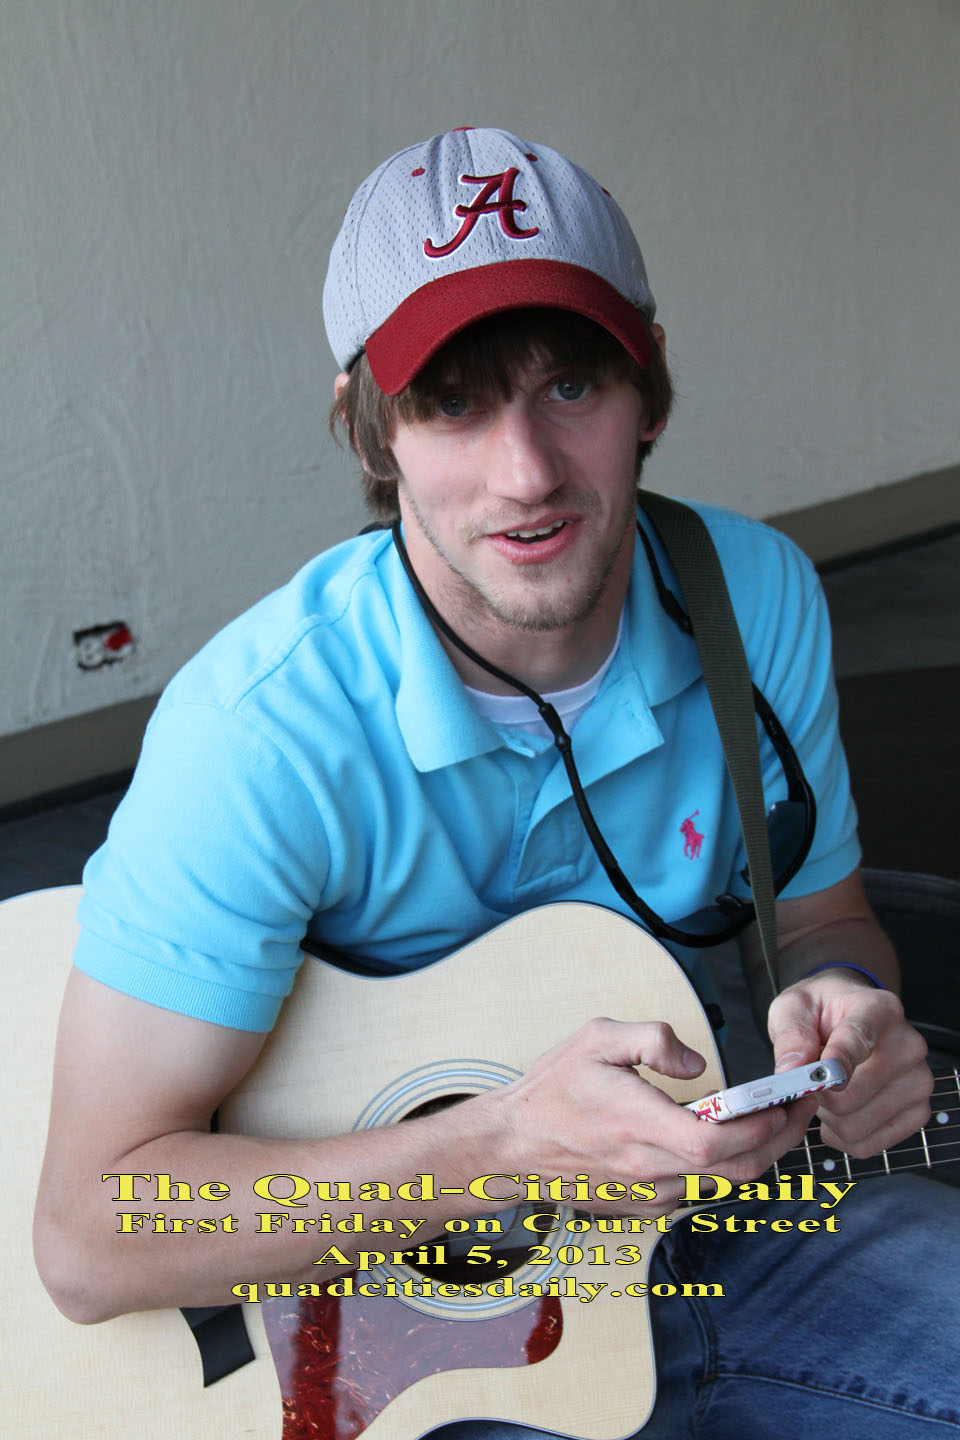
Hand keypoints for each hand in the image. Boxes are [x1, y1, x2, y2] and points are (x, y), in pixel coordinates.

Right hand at [492, 1017, 819, 1213]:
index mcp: (639, 1125)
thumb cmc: (552, 1090)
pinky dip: (723, 1168)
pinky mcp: (644, 1207)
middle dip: (779, 1139)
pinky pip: (699, 1192)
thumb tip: (698, 1064)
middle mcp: (650, 1170)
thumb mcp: (597, 1038)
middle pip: (737, 1169)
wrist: (512, 1147)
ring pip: (723, 1184)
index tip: (787, 1098)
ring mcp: (649, 1195)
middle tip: (799, 1107)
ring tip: (772, 1118)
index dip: (763, 1124)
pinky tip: (726, 1140)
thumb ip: (654, 1039)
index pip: (718, 1140)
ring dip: (756, 1154)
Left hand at [767, 971, 932, 1156]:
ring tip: (828, 1091)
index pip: (859, 1041)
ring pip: (855, 1126)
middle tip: (813, 1081)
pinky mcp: (917, 1113)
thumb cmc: (821, 1014)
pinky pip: (866, 1145)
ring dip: (829, 1118)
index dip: (838, 1063)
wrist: (846, 1019)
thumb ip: (791, 1035)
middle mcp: (908, 1046)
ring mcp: (918, 1082)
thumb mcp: (793, 1009)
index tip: (821, 1080)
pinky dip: (842, 1136)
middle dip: (818, 1097)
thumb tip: (792, 1071)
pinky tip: (840, 1111)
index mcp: (878, 1010)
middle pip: (849, 1097)